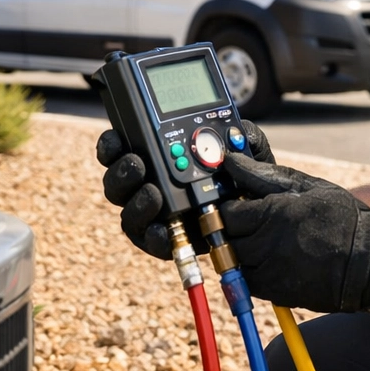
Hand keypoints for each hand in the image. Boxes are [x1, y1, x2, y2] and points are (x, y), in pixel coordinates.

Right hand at [96, 120, 274, 258]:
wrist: (257, 221)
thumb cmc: (244, 180)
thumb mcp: (247, 153)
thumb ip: (242, 137)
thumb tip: (236, 131)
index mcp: (158, 156)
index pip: (123, 146)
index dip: (112, 143)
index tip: (117, 138)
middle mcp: (148, 183)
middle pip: (117, 178)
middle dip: (122, 171)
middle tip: (138, 164)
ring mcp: (152, 213)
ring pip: (127, 209)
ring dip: (135, 202)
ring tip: (154, 195)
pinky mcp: (163, 240)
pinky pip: (148, 239)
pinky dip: (153, 235)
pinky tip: (162, 229)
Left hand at [218, 153, 369, 312]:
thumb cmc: (343, 219)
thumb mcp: (307, 187)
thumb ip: (264, 176)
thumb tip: (233, 162)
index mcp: (273, 214)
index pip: (225, 214)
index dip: (226, 209)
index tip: (234, 206)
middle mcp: (267, 245)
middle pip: (225, 241)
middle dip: (230, 232)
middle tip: (245, 226)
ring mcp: (271, 273)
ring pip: (234, 264)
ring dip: (240, 253)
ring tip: (261, 243)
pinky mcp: (278, 294)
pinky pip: (249, 283)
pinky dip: (252, 272)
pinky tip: (272, 260)